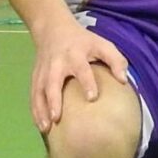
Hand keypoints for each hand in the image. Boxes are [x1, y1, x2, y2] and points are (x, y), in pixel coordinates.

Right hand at [27, 19, 128, 133]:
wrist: (53, 29)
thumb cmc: (82, 41)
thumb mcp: (101, 43)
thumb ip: (115, 60)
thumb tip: (123, 80)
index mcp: (75, 55)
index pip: (81, 69)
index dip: (87, 83)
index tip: (92, 98)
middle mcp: (56, 64)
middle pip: (52, 83)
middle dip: (54, 100)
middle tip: (57, 117)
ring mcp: (43, 72)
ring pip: (39, 92)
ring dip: (41, 110)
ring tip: (46, 128)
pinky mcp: (36, 77)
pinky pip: (34, 95)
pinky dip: (35, 111)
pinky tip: (41, 126)